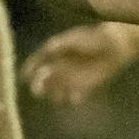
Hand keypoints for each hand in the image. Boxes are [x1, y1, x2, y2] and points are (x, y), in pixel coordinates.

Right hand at [23, 24, 138, 105]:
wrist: (114, 44)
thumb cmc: (92, 38)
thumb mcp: (72, 39)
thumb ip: (58, 46)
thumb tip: (46, 51)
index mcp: (54, 53)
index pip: (37, 64)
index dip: (29, 70)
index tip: (24, 78)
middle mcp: (61, 67)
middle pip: (44, 81)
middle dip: (39, 86)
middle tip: (38, 91)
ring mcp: (72, 77)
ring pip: (57, 91)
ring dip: (55, 95)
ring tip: (58, 96)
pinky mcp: (85, 86)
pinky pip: (74, 97)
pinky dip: (72, 99)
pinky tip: (75, 98)